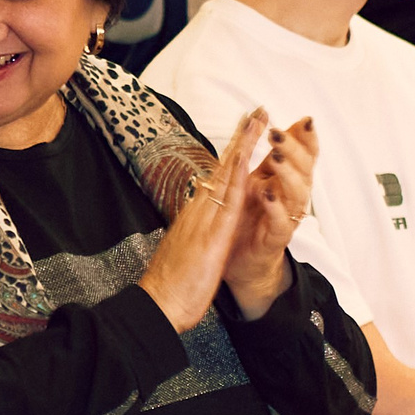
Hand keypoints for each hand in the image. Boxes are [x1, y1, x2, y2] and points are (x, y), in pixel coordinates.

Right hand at [138, 108, 265, 334]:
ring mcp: (203, 220)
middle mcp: (198, 211)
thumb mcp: (187, 250)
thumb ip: (194, 232)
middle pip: (223, 167)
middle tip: (256, 110)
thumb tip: (197, 220)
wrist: (158, 304)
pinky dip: (237, 177)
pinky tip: (246, 159)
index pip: (218, 177)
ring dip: (242, 146)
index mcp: (196, 215)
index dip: (233, 152)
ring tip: (256, 120)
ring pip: (226, 176)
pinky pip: (227, 201)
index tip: (246, 129)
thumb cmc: (171, 283)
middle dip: (240, 138)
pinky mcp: (211, 234)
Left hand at [224, 115, 315, 317]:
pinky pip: (280, 223)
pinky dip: (275, 208)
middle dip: (294, 149)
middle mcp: (292, 197)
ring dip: (288, 174)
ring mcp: (286, 218)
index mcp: (287, 180)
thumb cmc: (250, 216)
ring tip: (277, 158)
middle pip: (304, 169)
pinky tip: (267, 194)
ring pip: (297, 194)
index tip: (305, 119)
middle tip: (278, 133)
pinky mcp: (275, 238)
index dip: (306, 138)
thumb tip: (278, 123)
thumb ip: (271, 156)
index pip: (304, 154)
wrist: (241, 259)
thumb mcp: (259, 180)